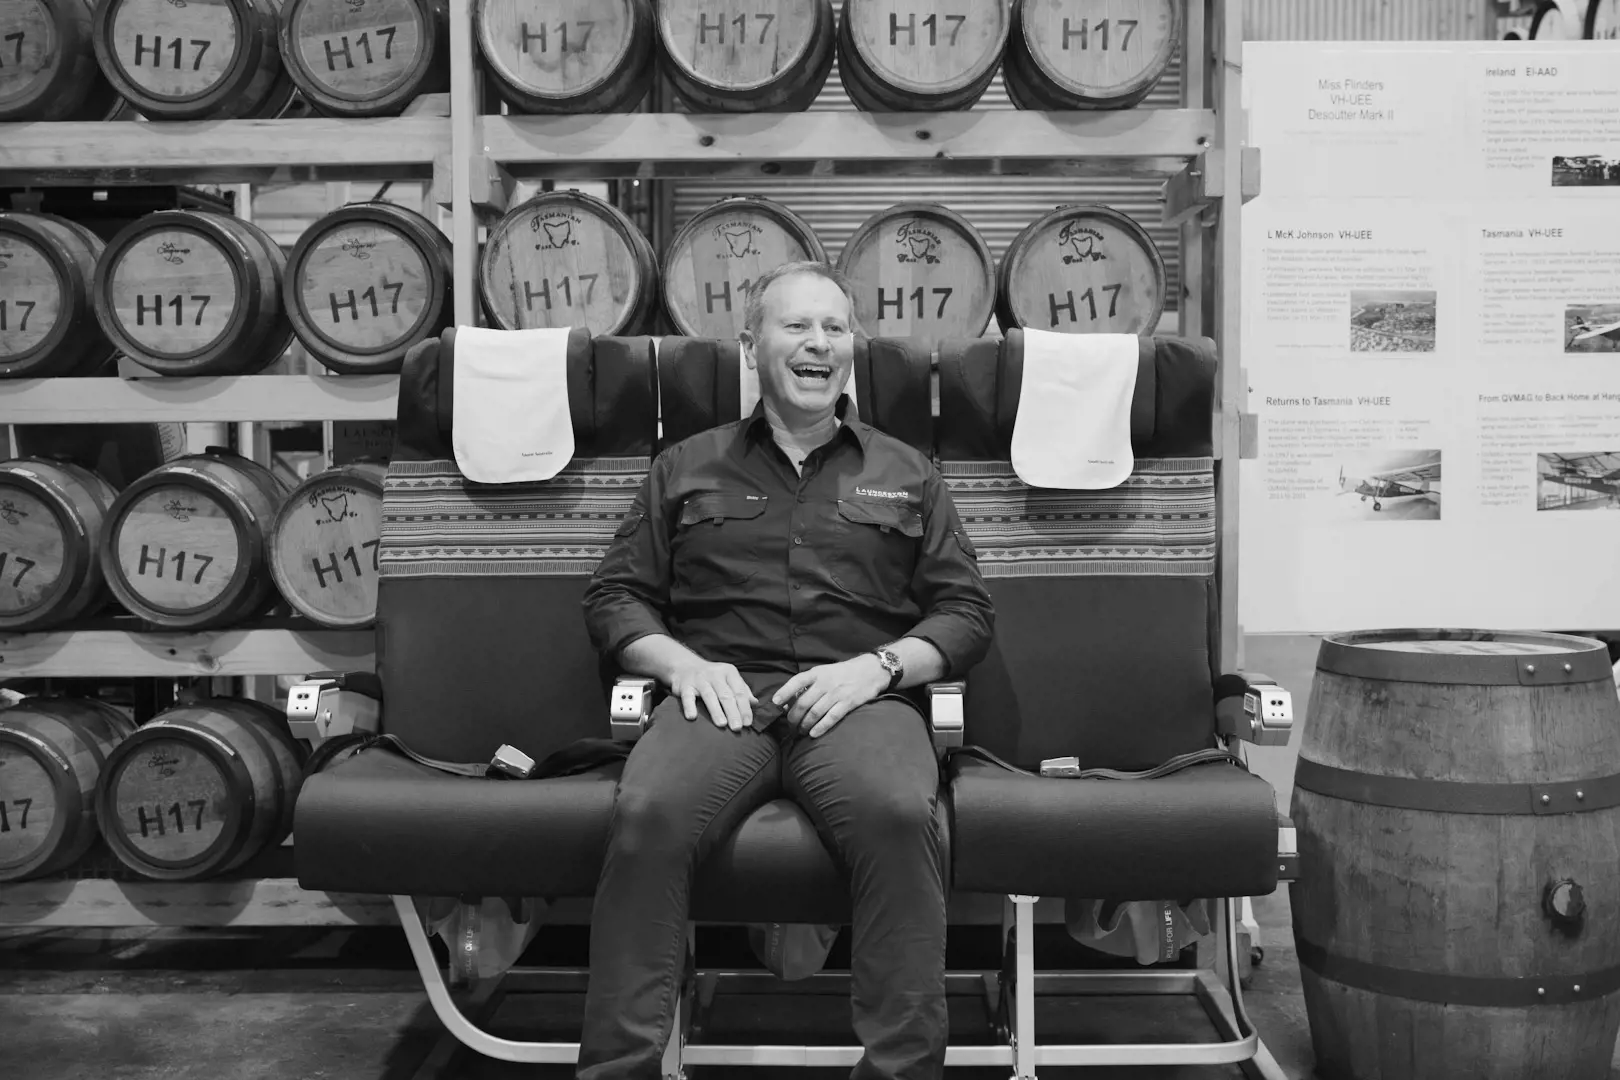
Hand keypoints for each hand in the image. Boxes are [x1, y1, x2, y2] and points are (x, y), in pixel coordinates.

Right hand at [669, 658, 756, 731]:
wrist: (685, 666)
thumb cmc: (712, 676)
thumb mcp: (729, 678)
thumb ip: (742, 690)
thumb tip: (755, 703)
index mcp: (729, 672)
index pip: (739, 692)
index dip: (744, 708)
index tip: (747, 723)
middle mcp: (715, 674)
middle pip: (726, 695)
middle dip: (733, 712)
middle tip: (737, 727)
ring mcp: (699, 679)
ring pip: (709, 696)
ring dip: (716, 711)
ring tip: (722, 724)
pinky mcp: (685, 685)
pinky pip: (687, 697)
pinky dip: (689, 706)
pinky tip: (692, 716)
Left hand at [773, 655, 889, 738]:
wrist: (871, 670)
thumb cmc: (843, 673)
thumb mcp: (825, 672)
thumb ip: (809, 685)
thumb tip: (789, 701)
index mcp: (818, 673)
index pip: (797, 681)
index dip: (784, 691)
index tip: (775, 702)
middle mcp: (825, 683)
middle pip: (803, 703)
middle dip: (793, 717)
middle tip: (790, 726)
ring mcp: (837, 693)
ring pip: (814, 713)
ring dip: (805, 725)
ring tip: (801, 731)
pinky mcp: (848, 703)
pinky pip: (831, 718)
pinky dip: (820, 727)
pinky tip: (813, 734)